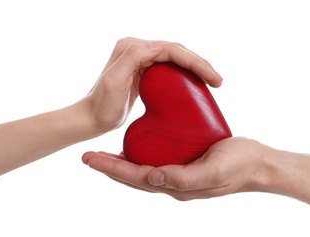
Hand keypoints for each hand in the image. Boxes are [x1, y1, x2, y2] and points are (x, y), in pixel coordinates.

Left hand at [77, 37, 222, 137]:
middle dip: (199, 63)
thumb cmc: (102, 107)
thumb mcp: (114, 82)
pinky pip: (170, 68)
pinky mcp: (143, 70)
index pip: (170, 49)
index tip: (211, 77)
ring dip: (196, 67)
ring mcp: (140, 59)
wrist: (91, 118)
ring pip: (175, 58)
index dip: (194, 60)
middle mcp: (136, 48)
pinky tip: (197, 84)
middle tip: (218, 80)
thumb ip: (131, 58)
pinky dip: (186, 73)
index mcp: (131, 48)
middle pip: (176, 51)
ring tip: (213, 81)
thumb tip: (156, 46)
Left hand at [82, 137, 268, 200]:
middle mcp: (173, 182)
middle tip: (88, 156)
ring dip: (121, 162)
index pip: (136, 178)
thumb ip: (185, 177)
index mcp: (177, 185)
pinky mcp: (184, 162)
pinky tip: (136, 143)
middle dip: (109, 167)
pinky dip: (141, 153)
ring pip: (142, 169)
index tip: (90, 159)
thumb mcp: (214, 170)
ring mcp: (178, 173)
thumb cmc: (240, 165)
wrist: (258, 164)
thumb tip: (153, 178)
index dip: (112, 169)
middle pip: (133, 176)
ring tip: (103, 153)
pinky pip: (157, 159)